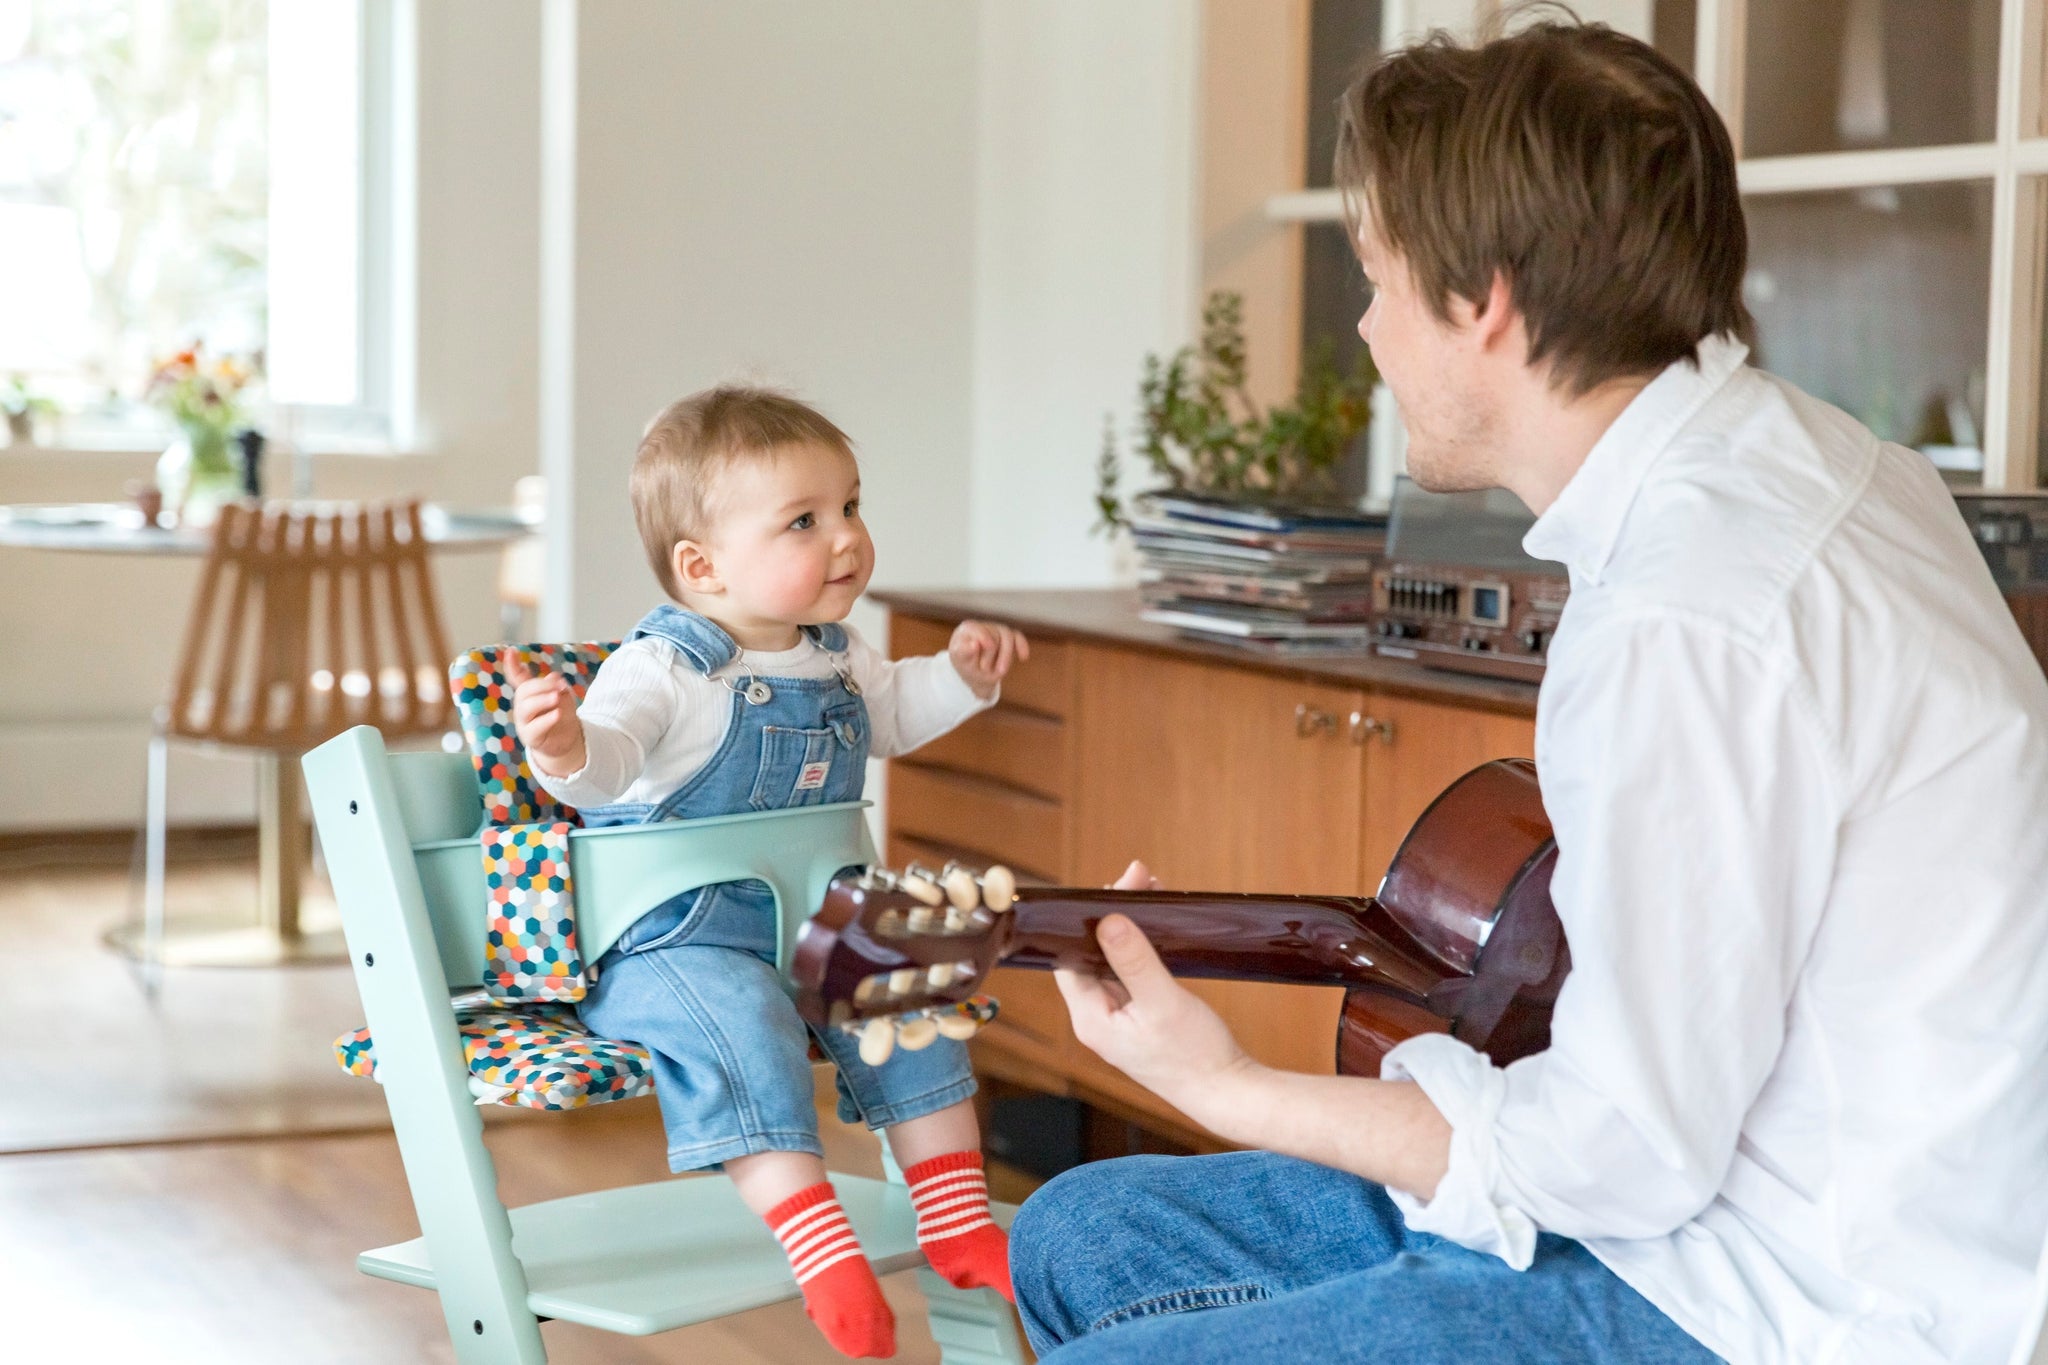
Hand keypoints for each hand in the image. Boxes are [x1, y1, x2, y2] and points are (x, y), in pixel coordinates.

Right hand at [501, 651, 586, 776]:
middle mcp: (523, 706)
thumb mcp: (562, 696)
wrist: (566, 741)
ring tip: (556, 697)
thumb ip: (556, 686)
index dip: (512, 665)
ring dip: (542, 700)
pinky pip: (534, 728)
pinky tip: (556, 714)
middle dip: (541, 686)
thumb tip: (553, 676)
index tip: (511, 651)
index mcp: (529, 694)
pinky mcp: (531, 738)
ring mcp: (524, 722)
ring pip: (525, 709)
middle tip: (559, 685)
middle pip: (523, 692)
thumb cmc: (561, 715)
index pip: (518, 678)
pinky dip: (546, 720)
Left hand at [949, 620, 1028, 698]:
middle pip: (994, 635)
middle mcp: (985, 626)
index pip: (979, 629)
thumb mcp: (959, 660)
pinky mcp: (1010, 639)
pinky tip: (1023, 657)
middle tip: (983, 669)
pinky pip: (1018, 638)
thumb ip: (964, 651)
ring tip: (1001, 672)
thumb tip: (974, 644)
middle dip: (991, 654)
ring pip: (1008, 637)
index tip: (989, 647)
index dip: (985, 637)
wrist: (974, 672)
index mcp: (969, 628)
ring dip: (1006, 656)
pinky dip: (1022, 646)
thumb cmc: (964, 662)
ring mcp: (998, 631)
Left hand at [1054, 872, 1256, 1127]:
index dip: (1085, 919)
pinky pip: (1132, 974)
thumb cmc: (1196, 1056)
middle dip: (1110, 916)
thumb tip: (1107, 920)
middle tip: (1139, 880)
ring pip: (1112, 962)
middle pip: (1089, 955)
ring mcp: (1119, 1019)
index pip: (1068, 956)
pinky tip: (1158, 929)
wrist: (1228, 1093)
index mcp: (1091, 1019)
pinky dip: (1141, 948)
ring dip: (1128, 929)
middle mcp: (1098, 1019)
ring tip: (1150, 893)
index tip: (1115, 888)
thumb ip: (1134, 961)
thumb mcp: (1163, 1003)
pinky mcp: (1141, 1019)